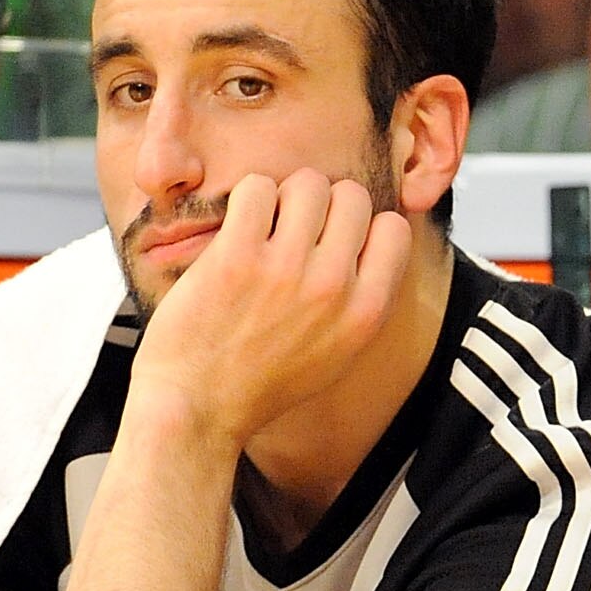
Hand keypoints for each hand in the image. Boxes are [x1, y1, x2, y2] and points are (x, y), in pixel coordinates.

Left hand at [129, 169, 411, 443]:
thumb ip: (361, 299)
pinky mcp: (235, 256)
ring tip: (263, 226)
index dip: (362, 226)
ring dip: (283, 197)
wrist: (197, 407)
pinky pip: (256, 189)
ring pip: (306, 183)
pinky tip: (237, 227)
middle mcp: (334, 287)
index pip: (393, 227)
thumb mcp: (338, 352)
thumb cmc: (264, 381)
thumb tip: (368, 239)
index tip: (334, 242)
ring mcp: (285, 269)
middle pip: (351, 196)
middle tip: (293, 230)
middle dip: (322, 205)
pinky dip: (247, 199)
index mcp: (366, 312)